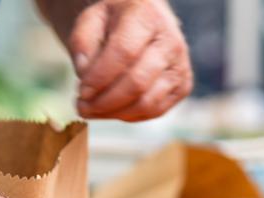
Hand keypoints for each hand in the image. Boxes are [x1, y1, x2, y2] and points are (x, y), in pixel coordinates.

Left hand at [68, 0, 192, 121]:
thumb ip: (83, 45)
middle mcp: (171, 41)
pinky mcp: (183, 87)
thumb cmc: (114, 23)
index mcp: (147, 16)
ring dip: (115, 113)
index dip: (100, 77)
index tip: (81, 91)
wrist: (144, 24)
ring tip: (92, 109)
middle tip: (81, 107)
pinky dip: (129, 116)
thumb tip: (85, 76)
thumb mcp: (91, 20)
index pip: (124, 52)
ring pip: (147, 103)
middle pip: (137, 82)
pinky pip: (154, 111)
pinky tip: (111, 109)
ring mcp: (180, 66)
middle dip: (105, 101)